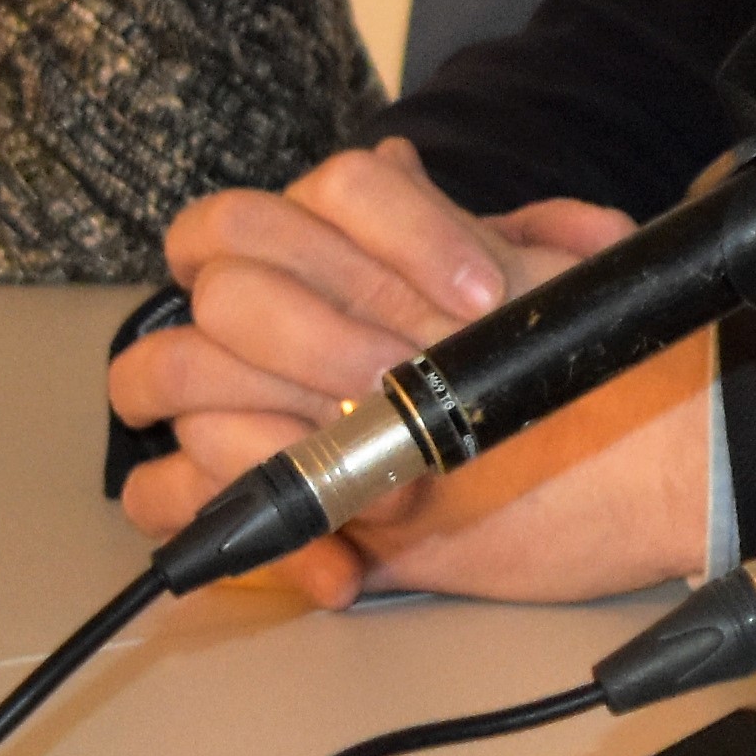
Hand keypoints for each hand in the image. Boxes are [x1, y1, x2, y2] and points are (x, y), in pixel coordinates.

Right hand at [110, 139, 706, 606]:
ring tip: (371, 480)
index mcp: (347, 232)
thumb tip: (544, 215)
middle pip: (228, 283)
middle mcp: (279, 297)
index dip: (404, 234)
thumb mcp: (559, 304)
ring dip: (260, 430)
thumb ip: (545, 246)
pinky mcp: (238, 485)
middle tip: (392, 384)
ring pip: (164, 374)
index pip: (335, 191)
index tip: (481, 298)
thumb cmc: (551, 377)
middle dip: (315, 337)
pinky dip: (249, 534)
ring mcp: (245, 393)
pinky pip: (167, 496)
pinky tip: (346, 564)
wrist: (591, 480)